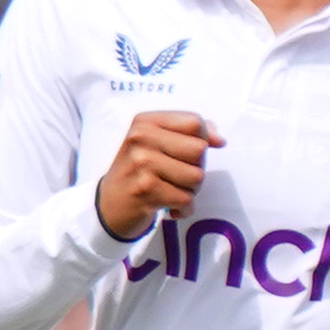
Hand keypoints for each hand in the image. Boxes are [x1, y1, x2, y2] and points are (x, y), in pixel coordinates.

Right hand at [92, 107, 217, 238]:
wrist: (109, 204)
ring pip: (196, 176)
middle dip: (196, 167)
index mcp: (145, 122)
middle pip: (199, 149)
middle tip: (177, 175)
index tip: (191, 153)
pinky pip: (186, 199)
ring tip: (171, 190)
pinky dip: (183, 208)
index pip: (194, 122)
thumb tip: (220, 140)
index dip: (203, 138)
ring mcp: (141, 164)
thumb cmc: (140, 170)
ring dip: (190, 190)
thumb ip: (189, 132)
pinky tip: (169, 206)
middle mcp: (140, 139)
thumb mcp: (156, 141)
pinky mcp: (145, 190)